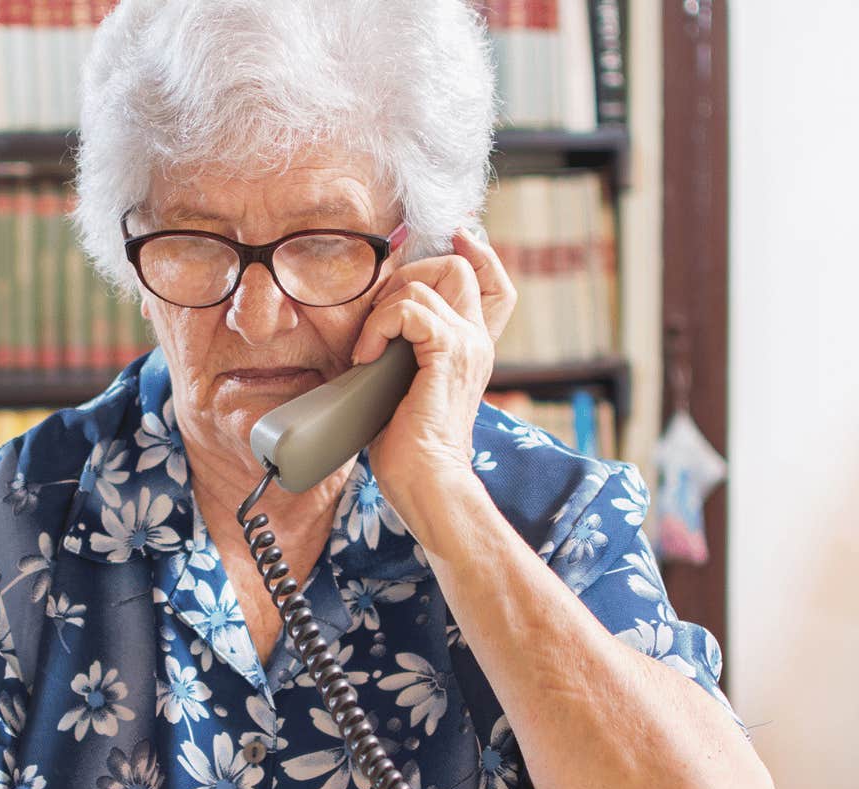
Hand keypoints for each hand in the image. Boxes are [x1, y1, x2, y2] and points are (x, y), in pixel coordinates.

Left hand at [350, 227, 515, 523]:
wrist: (426, 482)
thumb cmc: (407, 450)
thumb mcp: (402, 388)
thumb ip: (401, 354)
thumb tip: (367, 334)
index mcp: (471, 348)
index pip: (491, 282)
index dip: (474, 253)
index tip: (453, 236)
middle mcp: (477, 341)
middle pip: (459, 267)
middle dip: (408, 276)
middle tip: (378, 319)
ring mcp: (468, 345)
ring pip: (429, 282)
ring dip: (384, 308)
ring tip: (368, 349)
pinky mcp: (449, 354)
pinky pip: (411, 310)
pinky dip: (380, 326)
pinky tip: (367, 357)